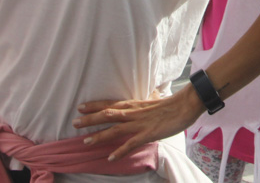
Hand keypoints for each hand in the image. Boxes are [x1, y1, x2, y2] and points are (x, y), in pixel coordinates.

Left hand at [73, 88, 203, 160]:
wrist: (186, 105)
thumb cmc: (171, 104)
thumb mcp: (152, 101)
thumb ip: (142, 105)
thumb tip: (139, 102)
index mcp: (134, 104)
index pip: (110, 103)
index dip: (95, 105)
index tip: (80, 107)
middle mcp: (133, 113)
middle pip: (108, 114)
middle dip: (90, 119)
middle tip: (74, 123)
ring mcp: (140, 124)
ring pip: (115, 129)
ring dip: (100, 135)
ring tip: (86, 141)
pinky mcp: (148, 134)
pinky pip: (131, 144)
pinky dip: (120, 151)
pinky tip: (111, 157)